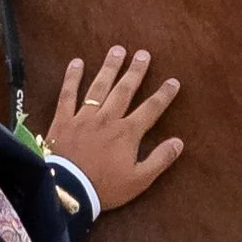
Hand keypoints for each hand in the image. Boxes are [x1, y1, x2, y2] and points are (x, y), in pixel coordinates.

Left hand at [46, 45, 181, 210]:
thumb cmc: (104, 188)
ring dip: (110, 68)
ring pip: (99, 87)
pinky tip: (77, 62)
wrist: (66, 191)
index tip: (173, 81)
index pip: (151, 109)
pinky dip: (72, 78)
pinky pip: (67, 94)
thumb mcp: (139, 180)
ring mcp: (84, 117)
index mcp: (127, 133)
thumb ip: (159, 159)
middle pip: (125, 90)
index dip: (163, 95)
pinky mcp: (63, 120)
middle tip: (143, 54)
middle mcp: (107, 119)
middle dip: (136, 71)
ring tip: (117, 50)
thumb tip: (179, 142)